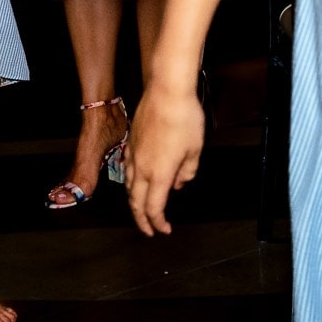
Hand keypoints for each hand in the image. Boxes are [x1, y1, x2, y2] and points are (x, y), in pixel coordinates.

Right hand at [125, 78, 205, 235]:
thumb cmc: (183, 118)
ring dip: (134, 202)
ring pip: (128, 187)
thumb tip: (179, 182)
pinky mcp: (131, 143)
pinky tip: (137, 181)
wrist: (166, 91)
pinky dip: (131, 183)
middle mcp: (141, 168)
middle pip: (135, 202)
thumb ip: (187, 171)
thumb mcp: (194, 149)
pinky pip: (127, 170)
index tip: (164, 229)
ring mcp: (133, 155)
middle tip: (149, 230)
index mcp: (159, 174)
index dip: (158, 223)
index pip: (153, 208)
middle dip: (141, 220)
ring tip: (142, 209)